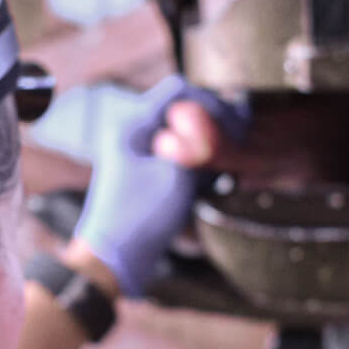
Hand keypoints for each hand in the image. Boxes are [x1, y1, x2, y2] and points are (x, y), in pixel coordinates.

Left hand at [74, 76, 249, 296]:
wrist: (112, 258)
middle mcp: (131, 132)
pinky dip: (193, 161)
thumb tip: (223, 125)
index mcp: (132, 124)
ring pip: (179, 134)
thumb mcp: (178, 176)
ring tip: (226, 163)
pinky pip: (173, 154)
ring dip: (203, 145)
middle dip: (209, 124)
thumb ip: (201, 145)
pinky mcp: (141, 172)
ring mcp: (134, 152)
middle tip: (236, 143)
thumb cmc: (141, 217)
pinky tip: (210, 178)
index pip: (179, 90)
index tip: (235, 124)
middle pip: (179, 111)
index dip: (211, 102)